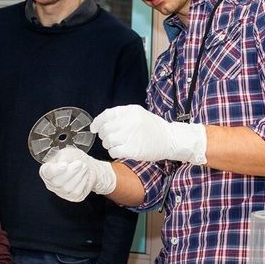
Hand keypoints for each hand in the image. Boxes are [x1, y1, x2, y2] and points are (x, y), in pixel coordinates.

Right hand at [39, 147, 115, 201]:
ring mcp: (61, 192)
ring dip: (79, 175)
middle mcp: (51, 183)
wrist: (87, 165)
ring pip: (67, 188)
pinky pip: (76, 192)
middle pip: (57, 182)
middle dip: (71, 171)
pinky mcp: (72, 197)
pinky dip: (83, 182)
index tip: (64, 165)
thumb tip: (63, 163)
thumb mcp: (68, 153)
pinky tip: (84, 175)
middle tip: (80, 163)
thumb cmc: (75, 158)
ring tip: (84, 167)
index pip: (47, 173)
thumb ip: (64, 157)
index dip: (55, 170)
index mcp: (46, 171)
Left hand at [90, 105, 206, 163]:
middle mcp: (129, 122)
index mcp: (131, 111)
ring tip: (117, 144)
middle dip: (103, 135)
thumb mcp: (139, 114)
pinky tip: (121, 151)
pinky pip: (113, 151)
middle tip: (108, 138)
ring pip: (107, 141)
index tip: (94, 128)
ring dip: (109, 144)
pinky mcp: (132, 149)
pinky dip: (114, 152)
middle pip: (105, 129)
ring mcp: (131, 136)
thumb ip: (122, 115)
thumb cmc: (154, 128)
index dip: (97, 122)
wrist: (171, 139)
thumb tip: (102, 121)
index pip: (106, 115)